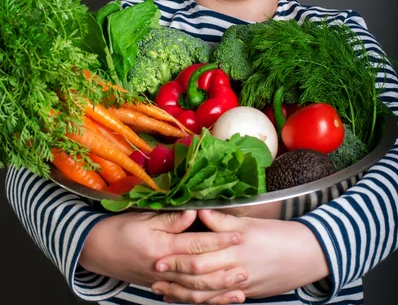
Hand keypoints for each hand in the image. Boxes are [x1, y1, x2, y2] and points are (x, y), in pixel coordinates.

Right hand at [78, 209, 240, 287]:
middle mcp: (163, 268)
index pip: (195, 245)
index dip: (218, 240)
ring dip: (218, 291)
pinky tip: (217, 300)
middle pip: (199, 273)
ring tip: (239, 290)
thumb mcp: (143, 218)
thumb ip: (170, 218)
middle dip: (224, 271)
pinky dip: (203, 300)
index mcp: (160, 248)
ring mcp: (162, 281)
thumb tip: (194, 212)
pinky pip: (184, 297)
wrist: (95, 250)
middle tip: (246, 268)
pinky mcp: (160, 286)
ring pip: (194, 290)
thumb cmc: (119, 230)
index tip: (238, 235)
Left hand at [152, 209, 329, 302]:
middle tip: (155, 275)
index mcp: (235, 246)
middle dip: (175, 277)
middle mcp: (236, 267)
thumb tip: (199, 210)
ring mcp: (241, 285)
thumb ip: (222, 219)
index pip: (200, 253)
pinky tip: (190, 300)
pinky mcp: (247, 294)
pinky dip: (202, 301)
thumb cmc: (279, 235)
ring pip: (207, 293)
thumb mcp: (251, 223)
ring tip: (164, 291)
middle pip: (199, 276)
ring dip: (183, 293)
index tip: (158, 256)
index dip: (177, 256)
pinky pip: (220, 301)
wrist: (308, 255)